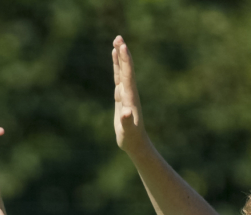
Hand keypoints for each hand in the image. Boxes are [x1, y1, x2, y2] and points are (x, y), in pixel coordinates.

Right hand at [111, 35, 148, 151]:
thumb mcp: (127, 130)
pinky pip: (119, 77)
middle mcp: (130, 91)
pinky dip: (117, 66)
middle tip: (118, 37)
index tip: (122, 46)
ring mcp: (126, 93)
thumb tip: (125, 112)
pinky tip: (115, 58)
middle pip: (126, 68)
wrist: (135, 142)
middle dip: (122, 53)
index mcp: (130, 97)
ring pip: (122, 70)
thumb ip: (126, 121)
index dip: (124, 61)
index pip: (128, 75)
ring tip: (117, 42)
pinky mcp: (122, 96)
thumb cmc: (130, 137)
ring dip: (119, 57)